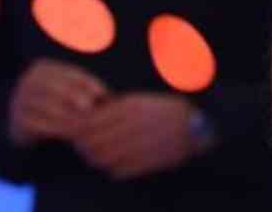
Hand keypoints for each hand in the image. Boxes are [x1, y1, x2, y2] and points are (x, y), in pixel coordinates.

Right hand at [9, 59, 108, 146]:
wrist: (33, 126)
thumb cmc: (63, 104)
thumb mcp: (73, 92)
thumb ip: (87, 90)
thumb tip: (109, 96)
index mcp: (41, 69)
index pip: (67, 72)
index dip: (87, 82)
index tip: (103, 92)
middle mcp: (26, 83)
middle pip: (55, 88)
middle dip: (76, 97)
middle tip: (90, 107)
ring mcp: (18, 102)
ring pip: (47, 107)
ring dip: (68, 115)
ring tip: (85, 121)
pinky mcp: (15, 122)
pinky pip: (37, 124)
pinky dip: (55, 129)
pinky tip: (69, 133)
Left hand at [73, 93, 202, 179]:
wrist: (195, 126)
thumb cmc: (165, 110)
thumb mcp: (141, 101)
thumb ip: (114, 107)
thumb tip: (90, 115)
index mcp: (128, 109)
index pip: (88, 123)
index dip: (77, 129)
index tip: (77, 130)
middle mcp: (129, 127)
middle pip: (90, 142)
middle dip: (83, 145)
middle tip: (84, 145)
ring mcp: (136, 146)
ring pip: (100, 158)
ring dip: (95, 158)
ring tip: (98, 155)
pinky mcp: (143, 163)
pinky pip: (116, 171)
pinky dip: (111, 169)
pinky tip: (116, 162)